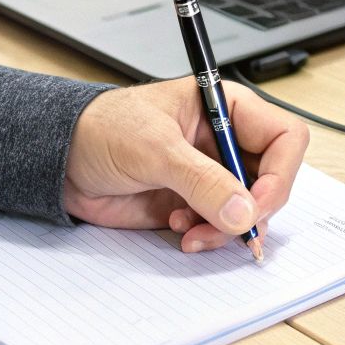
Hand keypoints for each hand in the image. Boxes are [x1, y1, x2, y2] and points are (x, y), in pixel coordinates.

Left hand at [62, 79, 309, 252]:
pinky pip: (221, 227)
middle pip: (273, 180)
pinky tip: (178, 229)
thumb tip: (243, 212)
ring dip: (226, 229)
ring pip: (249, 210)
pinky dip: (208, 236)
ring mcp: (211, 174)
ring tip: (191, 231)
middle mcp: (225, 141)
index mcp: (227, 108)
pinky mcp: (193, 202)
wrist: (60, 161)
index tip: (257, 204)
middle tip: (226, 227)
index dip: (281, 173)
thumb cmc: (102, 129)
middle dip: (252, 210)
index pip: (284, 138)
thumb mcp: (154, 149)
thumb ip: (201, 180)